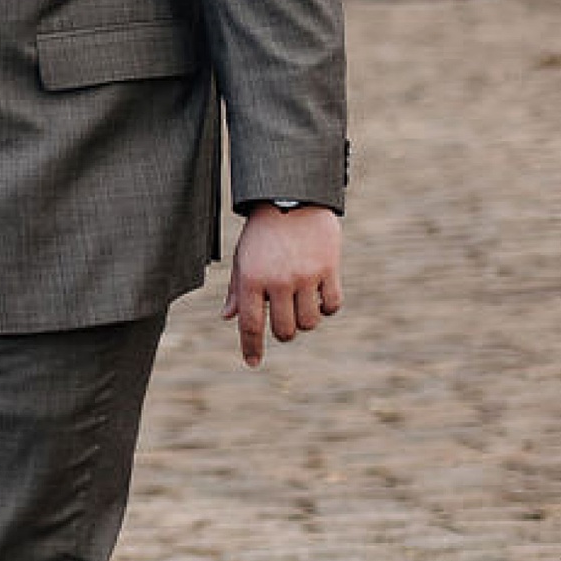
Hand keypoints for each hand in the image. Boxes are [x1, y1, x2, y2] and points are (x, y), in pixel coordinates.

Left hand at [222, 206, 342, 367]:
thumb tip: (228, 318)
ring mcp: (305, 276)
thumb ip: (237, 290)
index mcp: (251, 279)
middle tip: (284, 320)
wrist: (292, 197)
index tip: (252, 362)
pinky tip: (320, 297)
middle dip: (284, 332)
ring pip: (310, 322)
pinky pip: (332, 305)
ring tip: (302, 303)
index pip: (250, 325)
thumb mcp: (243, 258)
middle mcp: (277, 281)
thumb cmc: (262, 232)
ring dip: (306, 320)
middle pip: (284, 330)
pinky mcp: (328, 268)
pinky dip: (327, 307)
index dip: (251, 348)